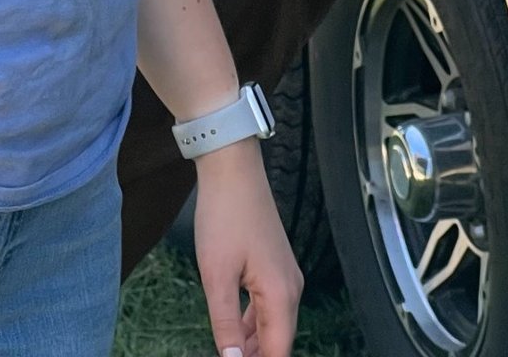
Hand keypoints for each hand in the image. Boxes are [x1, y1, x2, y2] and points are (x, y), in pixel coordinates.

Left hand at [192, 139, 303, 356]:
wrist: (232, 168)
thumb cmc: (224, 215)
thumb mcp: (216, 275)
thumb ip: (225, 323)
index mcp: (281, 295)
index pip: (278, 352)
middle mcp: (291, 288)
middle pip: (279, 341)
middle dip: (257, 355)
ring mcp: (285, 275)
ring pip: (273, 324)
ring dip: (254, 344)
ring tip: (230, 353)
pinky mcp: (275, 265)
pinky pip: (268, 306)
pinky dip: (253, 323)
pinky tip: (236, 331)